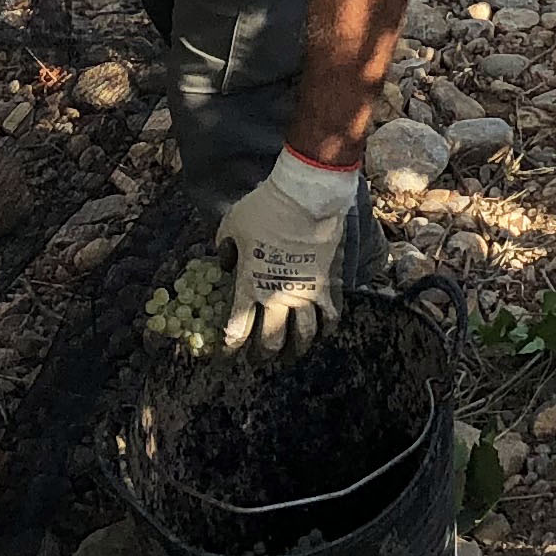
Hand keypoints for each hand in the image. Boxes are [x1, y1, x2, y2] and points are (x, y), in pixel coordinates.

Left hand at [216, 147, 362, 355]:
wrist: (305, 196)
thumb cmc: (264, 207)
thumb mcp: (231, 224)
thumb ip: (225, 247)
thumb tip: (226, 262)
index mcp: (249, 285)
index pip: (237, 329)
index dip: (231, 346)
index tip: (228, 353)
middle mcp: (277, 296)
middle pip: (270, 341)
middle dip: (262, 355)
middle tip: (259, 359)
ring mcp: (305, 293)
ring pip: (302, 337)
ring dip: (294, 351)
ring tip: (291, 355)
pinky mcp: (329, 285)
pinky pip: (330, 317)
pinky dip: (326, 330)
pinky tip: (322, 333)